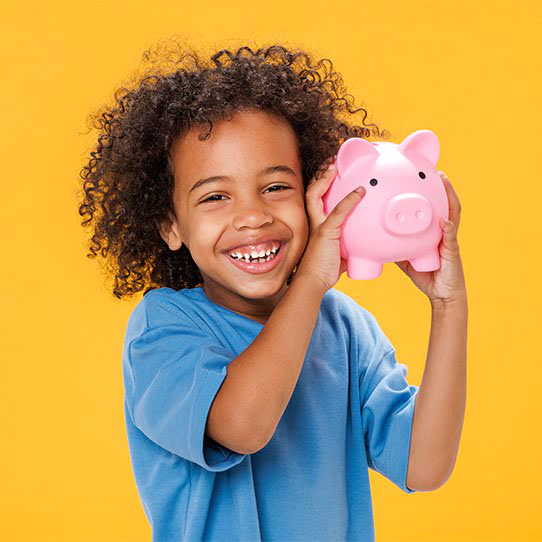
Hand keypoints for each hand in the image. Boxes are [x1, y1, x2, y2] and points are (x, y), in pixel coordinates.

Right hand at [295, 162, 365, 293]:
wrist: (313, 282)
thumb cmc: (324, 270)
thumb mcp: (337, 252)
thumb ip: (346, 243)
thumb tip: (361, 244)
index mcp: (315, 223)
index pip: (315, 197)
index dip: (321, 182)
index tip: (331, 170)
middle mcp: (313, 220)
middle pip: (311, 190)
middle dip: (320, 174)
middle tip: (332, 161)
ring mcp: (317, 225)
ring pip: (315, 194)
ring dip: (325, 178)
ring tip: (335, 165)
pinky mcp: (325, 232)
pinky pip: (338, 212)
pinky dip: (349, 200)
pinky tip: (360, 192)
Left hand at [395, 171, 466, 306]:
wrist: (442, 296)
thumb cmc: (426, 277)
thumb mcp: (406, 259)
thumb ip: (397, 246)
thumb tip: (379, 239)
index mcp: (436, 233)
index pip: (436, 210)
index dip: (434, 195)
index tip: (428, 178)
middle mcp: (445, 233)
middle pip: (448, 206)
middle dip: (446, 188)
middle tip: (439, 172)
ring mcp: (450, 242)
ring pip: (453, 215)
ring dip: (450, 197)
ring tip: (445, 182)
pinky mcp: (451, 253)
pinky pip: (449, 239)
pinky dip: (447, 229)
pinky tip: (443, 221)